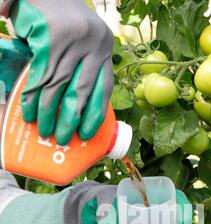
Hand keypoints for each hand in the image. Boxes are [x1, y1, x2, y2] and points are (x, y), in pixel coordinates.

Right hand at [10, 0, 113, 144]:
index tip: (87, 133)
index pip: (104, 87)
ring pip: (58, 87)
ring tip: (44, 131)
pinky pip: (40, 76)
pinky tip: (29, 112)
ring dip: (49, 113)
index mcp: (103, 47)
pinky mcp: (50, 39)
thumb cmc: (59, 21)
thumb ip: (79, 69)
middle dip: (70, 120)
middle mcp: (92, 44)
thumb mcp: (77, 44)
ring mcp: (72, 41)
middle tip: (62, 139)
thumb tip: (75, 108)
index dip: (95, 113)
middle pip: (81, 92)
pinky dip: (33, 97)